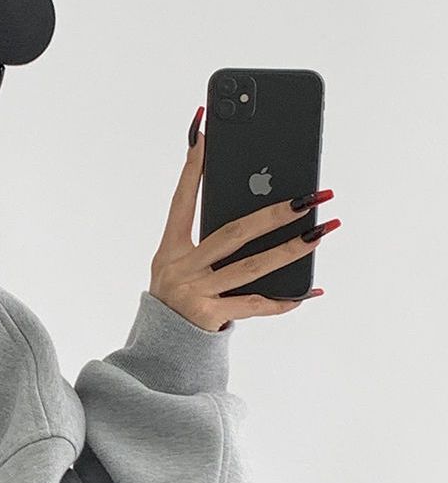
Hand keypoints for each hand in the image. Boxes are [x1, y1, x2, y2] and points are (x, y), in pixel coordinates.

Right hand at [148, 106, 337, 331]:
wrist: (160, 348)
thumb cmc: (177, 299)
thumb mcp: (178, 266)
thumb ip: (206, 241)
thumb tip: (255, 212)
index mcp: (169, 249)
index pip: (183, 200)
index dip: (193, 168)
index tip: (205, 134)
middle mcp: (180, 268)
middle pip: (233, 233)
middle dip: (274, 212)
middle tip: (309, 198)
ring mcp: (195, 292)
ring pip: (251, 266)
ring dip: (291, 249)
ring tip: (323, 232)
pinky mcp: (209, 315)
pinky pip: (254, 305)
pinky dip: (283, 300)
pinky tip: (308, 291)